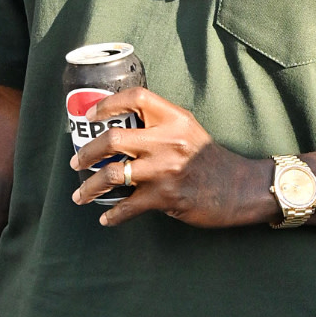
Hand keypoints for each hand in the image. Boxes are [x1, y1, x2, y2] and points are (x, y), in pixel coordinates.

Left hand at [69, 88, 271, 228]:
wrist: (239, 187)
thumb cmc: (210, 159)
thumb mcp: (189, 130)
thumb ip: (161, 125)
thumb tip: (122, 130)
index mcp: (175, 118)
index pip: (136, 98)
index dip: (108, 104)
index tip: (91, 116)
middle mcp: (168, 140)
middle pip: (113, 138)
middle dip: (87, 151)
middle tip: (77, 162)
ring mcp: (165, 169)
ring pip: (113, 174)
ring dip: (90, 187)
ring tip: (80, 194)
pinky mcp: (165, 196)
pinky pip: (127, 207)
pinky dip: (112, 215)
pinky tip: (105, 218)